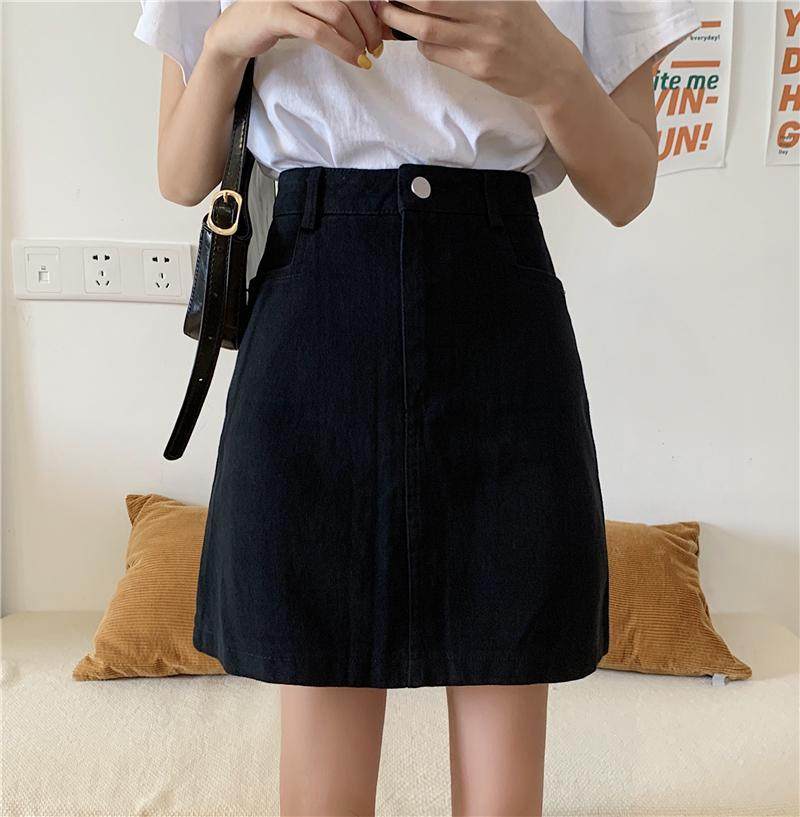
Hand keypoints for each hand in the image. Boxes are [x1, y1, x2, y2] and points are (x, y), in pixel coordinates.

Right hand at [205, 0, 386, 68]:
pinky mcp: (277, 14)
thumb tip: (372, 24)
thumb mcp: (308, 11)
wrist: (233, 33)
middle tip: (376, 48)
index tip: (380, 34)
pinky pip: (317, 30)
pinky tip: (352, 59)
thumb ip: (333, 12)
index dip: (372, 12)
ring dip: (357, 39)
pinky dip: (341, 47)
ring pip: (336, 13)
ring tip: (366, 56)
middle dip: (369, 26)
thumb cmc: (275, 22)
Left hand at [372, 0, 580, 106]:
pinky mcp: (478, 69)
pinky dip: (422, 44)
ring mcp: (483, 43)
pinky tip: (419, 38)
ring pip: (428, 31)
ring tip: (388, 14)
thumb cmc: (527, 28)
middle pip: (430, 1)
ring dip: (402, 23)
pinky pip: (437, 54)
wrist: (550, 70)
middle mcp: (490, 14)